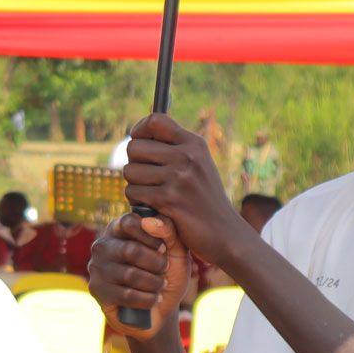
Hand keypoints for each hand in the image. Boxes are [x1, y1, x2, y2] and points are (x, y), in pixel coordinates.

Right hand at [89, 211, 189, 339]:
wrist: (162, 309)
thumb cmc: (168, 274)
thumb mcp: (176, 250)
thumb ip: (168, 231)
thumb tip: (149, 221)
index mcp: (119, 229)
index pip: (128, 222)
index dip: (150, 236)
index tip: (163, 248)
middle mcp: (103, 246)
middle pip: (130, 250)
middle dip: (156, 263)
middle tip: (164, 270)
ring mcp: (96, 268)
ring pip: (129, 274)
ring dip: (154, 283)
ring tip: (159, 286)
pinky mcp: (96, 290)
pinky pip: (126, 295)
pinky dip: (147, 299)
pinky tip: (153, 299)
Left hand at [122, 113, 246, 265]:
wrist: (224, 232)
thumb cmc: (202, 198)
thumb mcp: (196, 165)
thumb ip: (173, 147)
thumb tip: (141, 127)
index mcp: (194, 143)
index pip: (155, 120)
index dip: (138, 129)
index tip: (137, 140)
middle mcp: (188, 156)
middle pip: (134, 147)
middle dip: (134, 164)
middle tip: (147, 177)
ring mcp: (179, 177)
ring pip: (129, 171)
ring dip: (134, 185)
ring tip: (152, 193)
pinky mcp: (169, 199)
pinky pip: (133, 192)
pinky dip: (136, 201)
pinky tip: (152, 206)